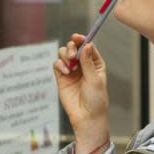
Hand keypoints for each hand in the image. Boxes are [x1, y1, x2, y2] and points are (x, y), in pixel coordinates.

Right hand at [53, 34, 108, 150]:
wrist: (86, 117)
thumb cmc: (96, 100)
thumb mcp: (95, 79)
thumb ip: (88, 62)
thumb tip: (86, 45)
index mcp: (95, 64)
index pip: (87, 46)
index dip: (82, 39)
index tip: (77, 37)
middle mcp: (83, 65)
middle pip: (74, 47)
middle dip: (72, 47)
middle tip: (73, 54)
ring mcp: (72, 71)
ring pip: (64, 53)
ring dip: (65, 55)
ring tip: (70, 65)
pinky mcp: (61, 78)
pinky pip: (57, 64)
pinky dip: (59, 64)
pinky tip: (65, 72)